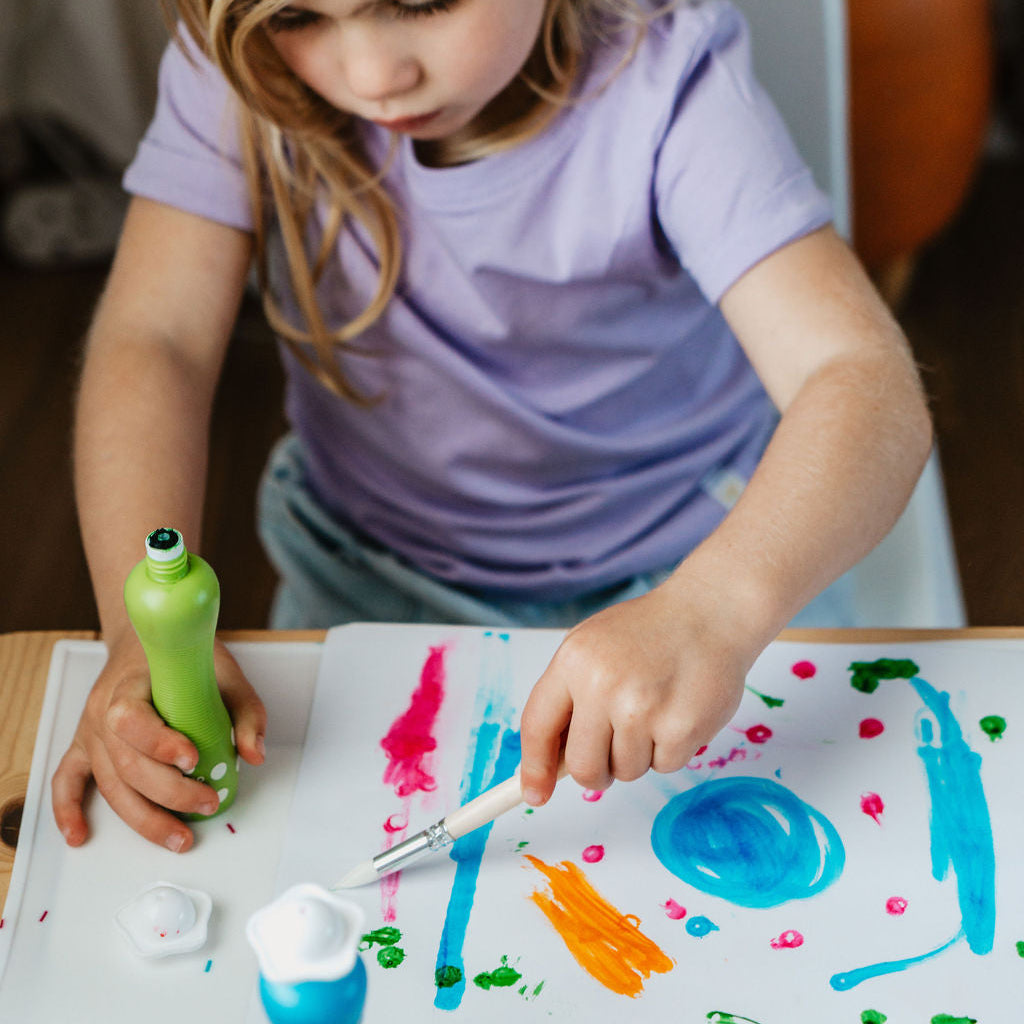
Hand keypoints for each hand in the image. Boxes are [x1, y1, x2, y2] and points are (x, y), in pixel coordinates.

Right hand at [52, 634, 266, 851]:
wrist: (147, 641)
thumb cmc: (182, 659)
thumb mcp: (225, 674)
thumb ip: (245, 712)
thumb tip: (254, 754)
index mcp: (131, 685)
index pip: (130, 719)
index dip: (159, 744)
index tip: (192, 759)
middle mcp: (103, 710)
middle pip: (125, 763)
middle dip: (168, 794)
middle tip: (206, 803)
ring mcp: (90, 731)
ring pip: (107, 782)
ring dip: (142, 817)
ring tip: (178, 837)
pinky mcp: (85, 746)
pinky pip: (66, 779)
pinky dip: (68, 809)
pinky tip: (79, 835)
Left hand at [518, 576, 753, 804]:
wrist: (710, 612)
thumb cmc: (648, 631)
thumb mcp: (593, 646)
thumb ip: (568, 697)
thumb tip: (551, 763)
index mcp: (573, 661)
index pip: (538, 726)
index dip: (534, 768)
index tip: (533, 794)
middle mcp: (602, 684)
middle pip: (582, 767)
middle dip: (595, 772)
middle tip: (613, 753)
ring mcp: (642, 709)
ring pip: (626, 771)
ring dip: (638, 754)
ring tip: (655, 711)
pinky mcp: (680, 728)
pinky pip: (663, 767)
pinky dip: (670, 749)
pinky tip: (678, 711)